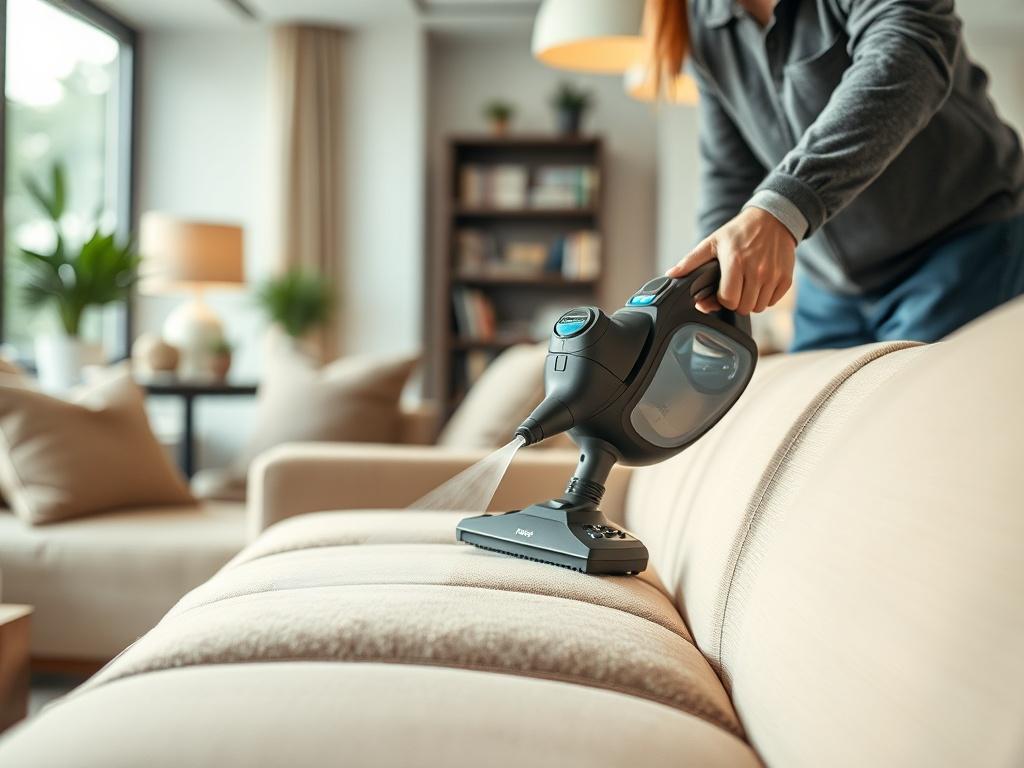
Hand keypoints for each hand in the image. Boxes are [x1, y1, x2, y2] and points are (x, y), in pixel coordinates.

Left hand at [666, 207, 795, 313]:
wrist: (773, 219)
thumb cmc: (739, 232)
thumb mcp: (712, 242)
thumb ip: (691, 261)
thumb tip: (670, 275)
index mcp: (736, 262)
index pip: (728, 300)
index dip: (721, 299)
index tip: (721, 291)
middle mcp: (757, 271)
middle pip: (743, 307)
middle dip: (735, 302)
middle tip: (734, 288)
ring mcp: (773, 276)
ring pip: (758, 307)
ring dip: (750, 301)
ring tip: (746, 285)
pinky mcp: (786, 279)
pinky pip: (772, 302)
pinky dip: (765, 297)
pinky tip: (759, 284)